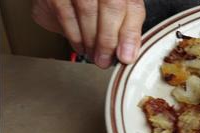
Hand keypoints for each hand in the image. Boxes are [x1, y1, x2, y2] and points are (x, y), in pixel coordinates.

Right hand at [32, 0, 146, 67]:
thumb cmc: (92, 4)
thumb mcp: (111, 11)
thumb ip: (123, 26)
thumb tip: (128, 53)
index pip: (133, 5)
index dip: (130, 32)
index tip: (126, 56)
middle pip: (111, 5)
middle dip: (108, 39)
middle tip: (105, 61)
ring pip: (88, 10)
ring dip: (92, 40)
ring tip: (93, 56)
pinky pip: (67, 15)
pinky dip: (75, 36)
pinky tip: (81, 47)